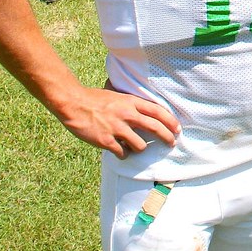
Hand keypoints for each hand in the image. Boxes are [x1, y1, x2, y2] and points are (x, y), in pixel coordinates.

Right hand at [56, 85, 180, 157]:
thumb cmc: (94, 98)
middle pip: (155, 127)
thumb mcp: (117, 95)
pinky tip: (120, 153)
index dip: (171, 121)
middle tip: (172, 143)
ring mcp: (117, 128)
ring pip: (140, 145)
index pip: (158, 111)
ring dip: (140, 149)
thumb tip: (142, 109)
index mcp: (131, 102)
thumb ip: (130, 103)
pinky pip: (123, 153)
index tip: (177, 128)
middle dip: (167, 137)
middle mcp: (128, 114)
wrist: (74, 104)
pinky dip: (124, 155)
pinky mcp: (106, 140)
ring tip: (134, 147)